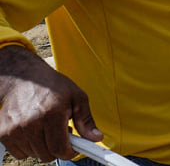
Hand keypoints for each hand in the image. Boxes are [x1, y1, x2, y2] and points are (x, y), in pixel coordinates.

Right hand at [0, 45, 101, 161]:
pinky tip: (33, 132)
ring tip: (47, 129)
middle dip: (57, 148)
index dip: (69, 152)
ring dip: (43, 147)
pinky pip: (19, 154)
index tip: (74, 148)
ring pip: (33, 155)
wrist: (24, 78)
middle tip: (60, 132)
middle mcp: (30, 123)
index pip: (59, 148)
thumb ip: (86, 120)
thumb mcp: (77, 97)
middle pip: (46, 155)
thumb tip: (96, 138)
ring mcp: (15, 129)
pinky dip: (28, 147)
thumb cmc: (52, 86)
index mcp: (51, 114)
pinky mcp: (3, 133)